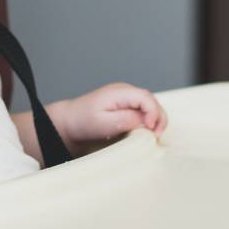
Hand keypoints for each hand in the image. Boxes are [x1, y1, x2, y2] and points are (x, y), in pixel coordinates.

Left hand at [51, 82, 167, 153]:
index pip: (146, 98)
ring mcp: (126, 98)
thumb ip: (126, 120)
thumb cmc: (83, 122)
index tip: (152, 130)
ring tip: (152, 136)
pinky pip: (143, 111)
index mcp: (119, 92)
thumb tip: (147, 121)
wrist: (69, 122)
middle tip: (156, 136)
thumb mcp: (104, 124)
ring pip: (150, 106)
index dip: (154, 113)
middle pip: (151, 101)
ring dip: (155, 120)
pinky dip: (148, 121)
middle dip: (159, 118)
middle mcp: (125, 92)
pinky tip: (145, 132)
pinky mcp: (125, 106)